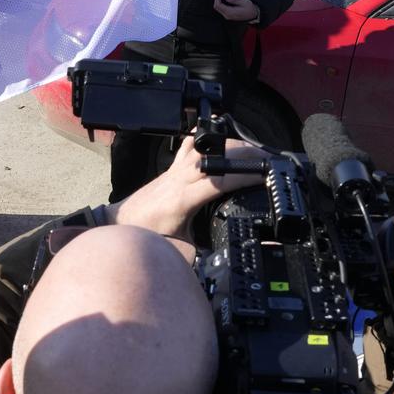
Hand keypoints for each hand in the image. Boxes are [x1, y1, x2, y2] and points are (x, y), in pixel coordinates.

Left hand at [110, 135, 265, 242]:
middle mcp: (178, 179)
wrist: (123, 221)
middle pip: (215, 157)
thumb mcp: (181, 249)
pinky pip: (190, 144)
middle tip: (270, 159)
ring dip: (230, 145)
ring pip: (205, 147)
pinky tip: (221, 132)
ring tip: (255, 149)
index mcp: (183, 199)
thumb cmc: (149, 234)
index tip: (265, 176)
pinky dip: (206, 137)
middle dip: (245, 155)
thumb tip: (225, 261)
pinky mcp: (172, 166)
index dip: (244, 176)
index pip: (218, 181)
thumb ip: (203, 253)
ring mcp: (175, 169)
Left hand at [214, 0, 260, 21]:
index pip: (218, 5)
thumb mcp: (244, 2)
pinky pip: (221, 11)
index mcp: (230, 12)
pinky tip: (225, 1)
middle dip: (217, 0)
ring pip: (218, 9)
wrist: (253, 14)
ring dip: (218, 2)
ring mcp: (228, 17)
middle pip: (216, 7)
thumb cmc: (250, 8)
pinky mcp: (229, 16)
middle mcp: (227, 15)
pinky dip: (221, 5)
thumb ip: (234, 0)